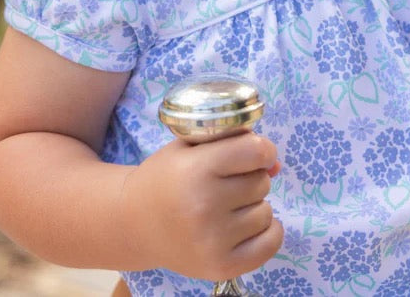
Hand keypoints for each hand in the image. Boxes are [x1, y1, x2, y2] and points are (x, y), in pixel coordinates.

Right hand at [119, 132, 282, 279]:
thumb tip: (275, 164)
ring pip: (266, 211)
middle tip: (225, 182)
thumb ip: (232, 142)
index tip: (254, 153)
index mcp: (196, 169)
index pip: (255, 152)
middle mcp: (205, 206)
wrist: (134, 223)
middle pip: (261, 181)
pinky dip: (267, 231)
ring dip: (254, 205)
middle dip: (250, 177)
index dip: (262, 149)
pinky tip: (246, 224)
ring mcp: (213, 241)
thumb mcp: (191, 146)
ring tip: (226, 205)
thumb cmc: (166, 177)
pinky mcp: (221, 267)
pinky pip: (271, 243)